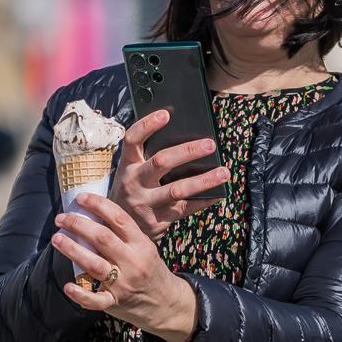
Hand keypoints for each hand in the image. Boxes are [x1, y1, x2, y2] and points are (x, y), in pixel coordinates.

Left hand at [51, 192, 198, 341]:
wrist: (167, 303)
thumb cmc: (150, 271)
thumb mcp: (144, 248)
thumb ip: (123, 236)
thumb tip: (92, 216)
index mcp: (141, 244)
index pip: (119, 218)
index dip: (98, 205)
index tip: (80, 198)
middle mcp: (133, 262)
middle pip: (103, 238)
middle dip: (78, 225)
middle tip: (61, 219)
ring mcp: (124, 283)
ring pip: (95, 265)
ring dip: (73, 250)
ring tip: (57, 239)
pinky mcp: (116, 302)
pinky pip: (96, 300)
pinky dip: (81, 294)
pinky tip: (67, 287)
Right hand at [109, 111, 229, 238]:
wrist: (117, 228)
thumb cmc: (133, 189)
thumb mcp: (133, 171)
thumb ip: (150, 156)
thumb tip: (187, 136)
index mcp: (127, 164)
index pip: (133, 139)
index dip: (147, 125)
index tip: (166, 113)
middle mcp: (133, 182)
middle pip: (161, 162)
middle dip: (187, 151)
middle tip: (211, 144)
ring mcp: (144, 203)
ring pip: (177, 190)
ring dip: (203, 180)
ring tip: (224, 172)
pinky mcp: (156, 221)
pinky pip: (184, 209)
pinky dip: (204, 201)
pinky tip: (219, 193)